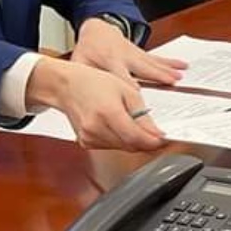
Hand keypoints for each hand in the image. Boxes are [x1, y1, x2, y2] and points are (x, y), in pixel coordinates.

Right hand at [26, 57, 166, 150]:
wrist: (67, 85)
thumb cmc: (94, 83)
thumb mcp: (127, 91)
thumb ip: (143, 115)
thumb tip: (156, 133)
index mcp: (107, 113)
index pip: (136, 138)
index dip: (153, 141)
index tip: (164, 138)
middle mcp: (95, 129)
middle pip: (130, 146)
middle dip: (145, 141)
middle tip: (154, 131)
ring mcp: (88, 138)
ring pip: (122, 148)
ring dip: (133, 140)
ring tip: (131, 121)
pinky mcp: (86, 142)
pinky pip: (111, 146)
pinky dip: (120, 140)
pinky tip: (117, 126)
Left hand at [72, 18, 184, 85]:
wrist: (98, 29)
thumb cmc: (88, 49)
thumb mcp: (80, 62)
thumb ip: (84, 76)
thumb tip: (84, 94)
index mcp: (110, 60)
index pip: (120, 74)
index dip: (129, 84)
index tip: (138, 94)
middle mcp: (126, 56)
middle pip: (143, 68)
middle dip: (157, 75)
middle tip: (170, 82)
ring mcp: (136, 54)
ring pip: (153, 62)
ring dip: (168, 69)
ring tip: (179, 76)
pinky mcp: (143, 54)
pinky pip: (158, 58)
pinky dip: (171, 62)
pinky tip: (183, 66)